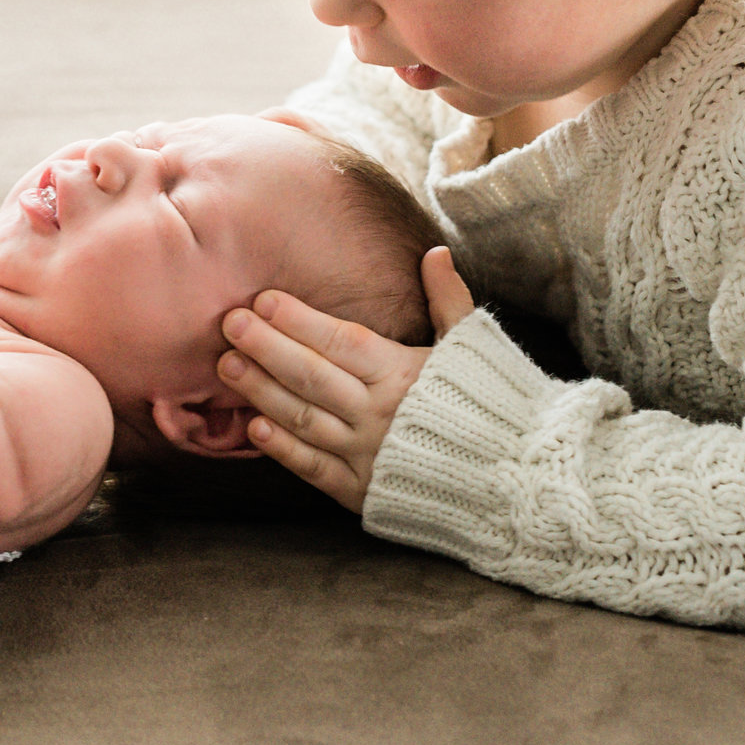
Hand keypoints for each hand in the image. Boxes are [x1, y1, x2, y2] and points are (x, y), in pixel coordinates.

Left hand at [216, 246, 474, 511]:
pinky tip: (254, 428)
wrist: (518, 480)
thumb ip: (448, 299)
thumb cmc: (493, 403)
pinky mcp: (362, 492)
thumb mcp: (474, 345)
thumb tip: (434, 252)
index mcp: (403, 373)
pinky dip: (283, 449)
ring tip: (227, 367)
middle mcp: (379, 413)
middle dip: (265, 347)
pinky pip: (314, 468)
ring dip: (261, 392)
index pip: (340, 340)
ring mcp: (367, 454)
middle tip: (229, 324)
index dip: (298, 320)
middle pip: (311, 375)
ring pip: (303, 418)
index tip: (264, 299)